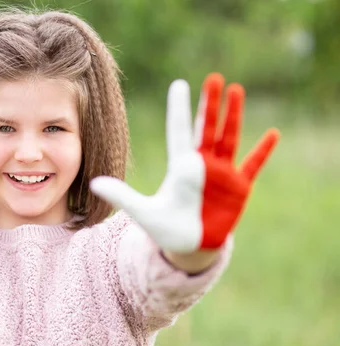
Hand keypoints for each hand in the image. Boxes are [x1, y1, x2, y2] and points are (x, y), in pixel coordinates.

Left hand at [90, 73, 279, 252]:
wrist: (189, 247)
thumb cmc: (167, 228)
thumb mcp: (143, 212)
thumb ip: (121, 196)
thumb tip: (92, 183)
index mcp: (180, 167)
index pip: (179, 131)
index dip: (180, 108)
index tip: (179, 84)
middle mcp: (202, 165)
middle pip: (206, 128)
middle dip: (209, 104)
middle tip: (213, 77)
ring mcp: (222, 174)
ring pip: (229, 138)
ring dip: (233, 117)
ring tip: (236, 91)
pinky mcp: (238, 188)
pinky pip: (253, 166)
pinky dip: (262, 151)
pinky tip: (273, 133)